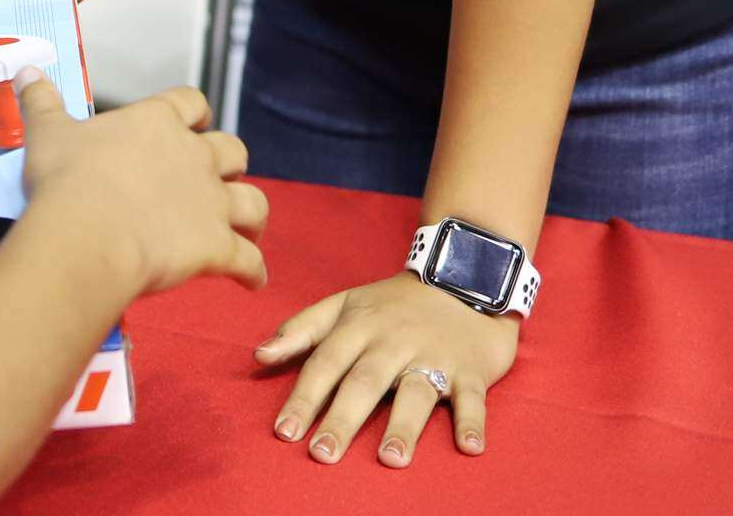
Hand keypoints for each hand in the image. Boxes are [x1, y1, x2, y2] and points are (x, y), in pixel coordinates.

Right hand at [15, 71, 268, 298]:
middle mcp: (193, 158)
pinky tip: (252, 281)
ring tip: (247, 230)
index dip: (193, 113)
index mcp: (157, 123)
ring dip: (253, 217)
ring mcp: (211, 203)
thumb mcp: (47, 134)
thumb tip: (25, 74)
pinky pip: (249, 261)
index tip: (191, 122)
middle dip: (230, 164)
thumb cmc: (65, 181)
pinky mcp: (217, 247)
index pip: (190, 102)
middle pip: (233, 151)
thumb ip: (41, 102)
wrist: (86, 234)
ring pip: (255, 203)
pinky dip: (254, 272)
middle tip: (215, 179)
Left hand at [258, 272, 517, 468]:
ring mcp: (435, 355)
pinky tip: (469, 448)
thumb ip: (301, 330)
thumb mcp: (345, 304)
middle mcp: (394, 342)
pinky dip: (473, 421)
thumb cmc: (394, 302)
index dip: (304, 397)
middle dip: (342, 419)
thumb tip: (259, 355)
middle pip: (365, 382)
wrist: (464, 274)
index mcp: (360, 327)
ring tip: (390, 458)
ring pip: (417, 391)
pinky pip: (473, 397)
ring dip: (404, 425)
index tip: (284, 432)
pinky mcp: (471, 369)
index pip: (325, 363)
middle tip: (323, 454)